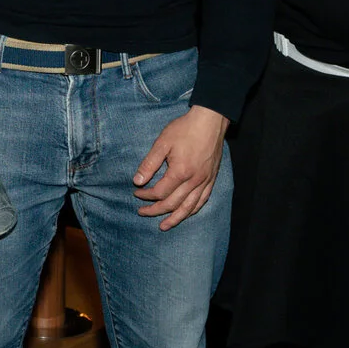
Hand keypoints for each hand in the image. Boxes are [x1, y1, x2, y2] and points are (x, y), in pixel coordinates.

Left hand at [132, 105, 226, 230]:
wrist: (210, 121)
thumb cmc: (185, 129)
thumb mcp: (162, 143)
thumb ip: (149, 164)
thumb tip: (137, 181)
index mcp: (180, 172)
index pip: (160, 192)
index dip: (146, 195)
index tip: (136, 192)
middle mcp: (194, 181)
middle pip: (173, 203)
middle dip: (155, 210)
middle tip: (142, 212)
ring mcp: (204, 182)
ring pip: (189, 207)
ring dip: (175, 218)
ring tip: (164, 226)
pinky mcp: (211, 179)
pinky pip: (202, 201)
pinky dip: (192, 210)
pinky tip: (185, 214)